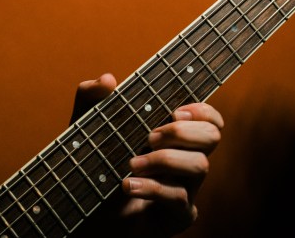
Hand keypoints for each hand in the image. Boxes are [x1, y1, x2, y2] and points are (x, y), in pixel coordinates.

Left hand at [72, 73, 223, 236]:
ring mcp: (185, 189)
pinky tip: (128, 185)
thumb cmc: (93, 165)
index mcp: (173, 137)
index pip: (209, 119)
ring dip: (164, 159)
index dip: (202, 111)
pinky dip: (153, 187)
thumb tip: (107, 80)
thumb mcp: (86, 127)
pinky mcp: (177, 216)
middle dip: (181, 132)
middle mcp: (185, 161)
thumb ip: (91, 99)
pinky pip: (180, 198)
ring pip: (200, 166)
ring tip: (131, 164)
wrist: (82, 208)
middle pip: (212, 137)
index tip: (174, 111)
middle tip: (148, 137)